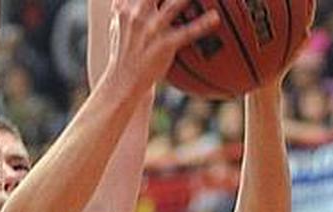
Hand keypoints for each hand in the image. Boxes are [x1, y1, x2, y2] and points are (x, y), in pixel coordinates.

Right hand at [105, 0, 219, 93]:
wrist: (122, 83)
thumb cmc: (124, 53)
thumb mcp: (118, 25)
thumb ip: (123, 5)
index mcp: (126, 7)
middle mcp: (137, 14)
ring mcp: (151, 30)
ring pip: (174, 4)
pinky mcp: (163, 45)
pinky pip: (187, 32)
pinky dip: (202, 24)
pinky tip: (214, 17)